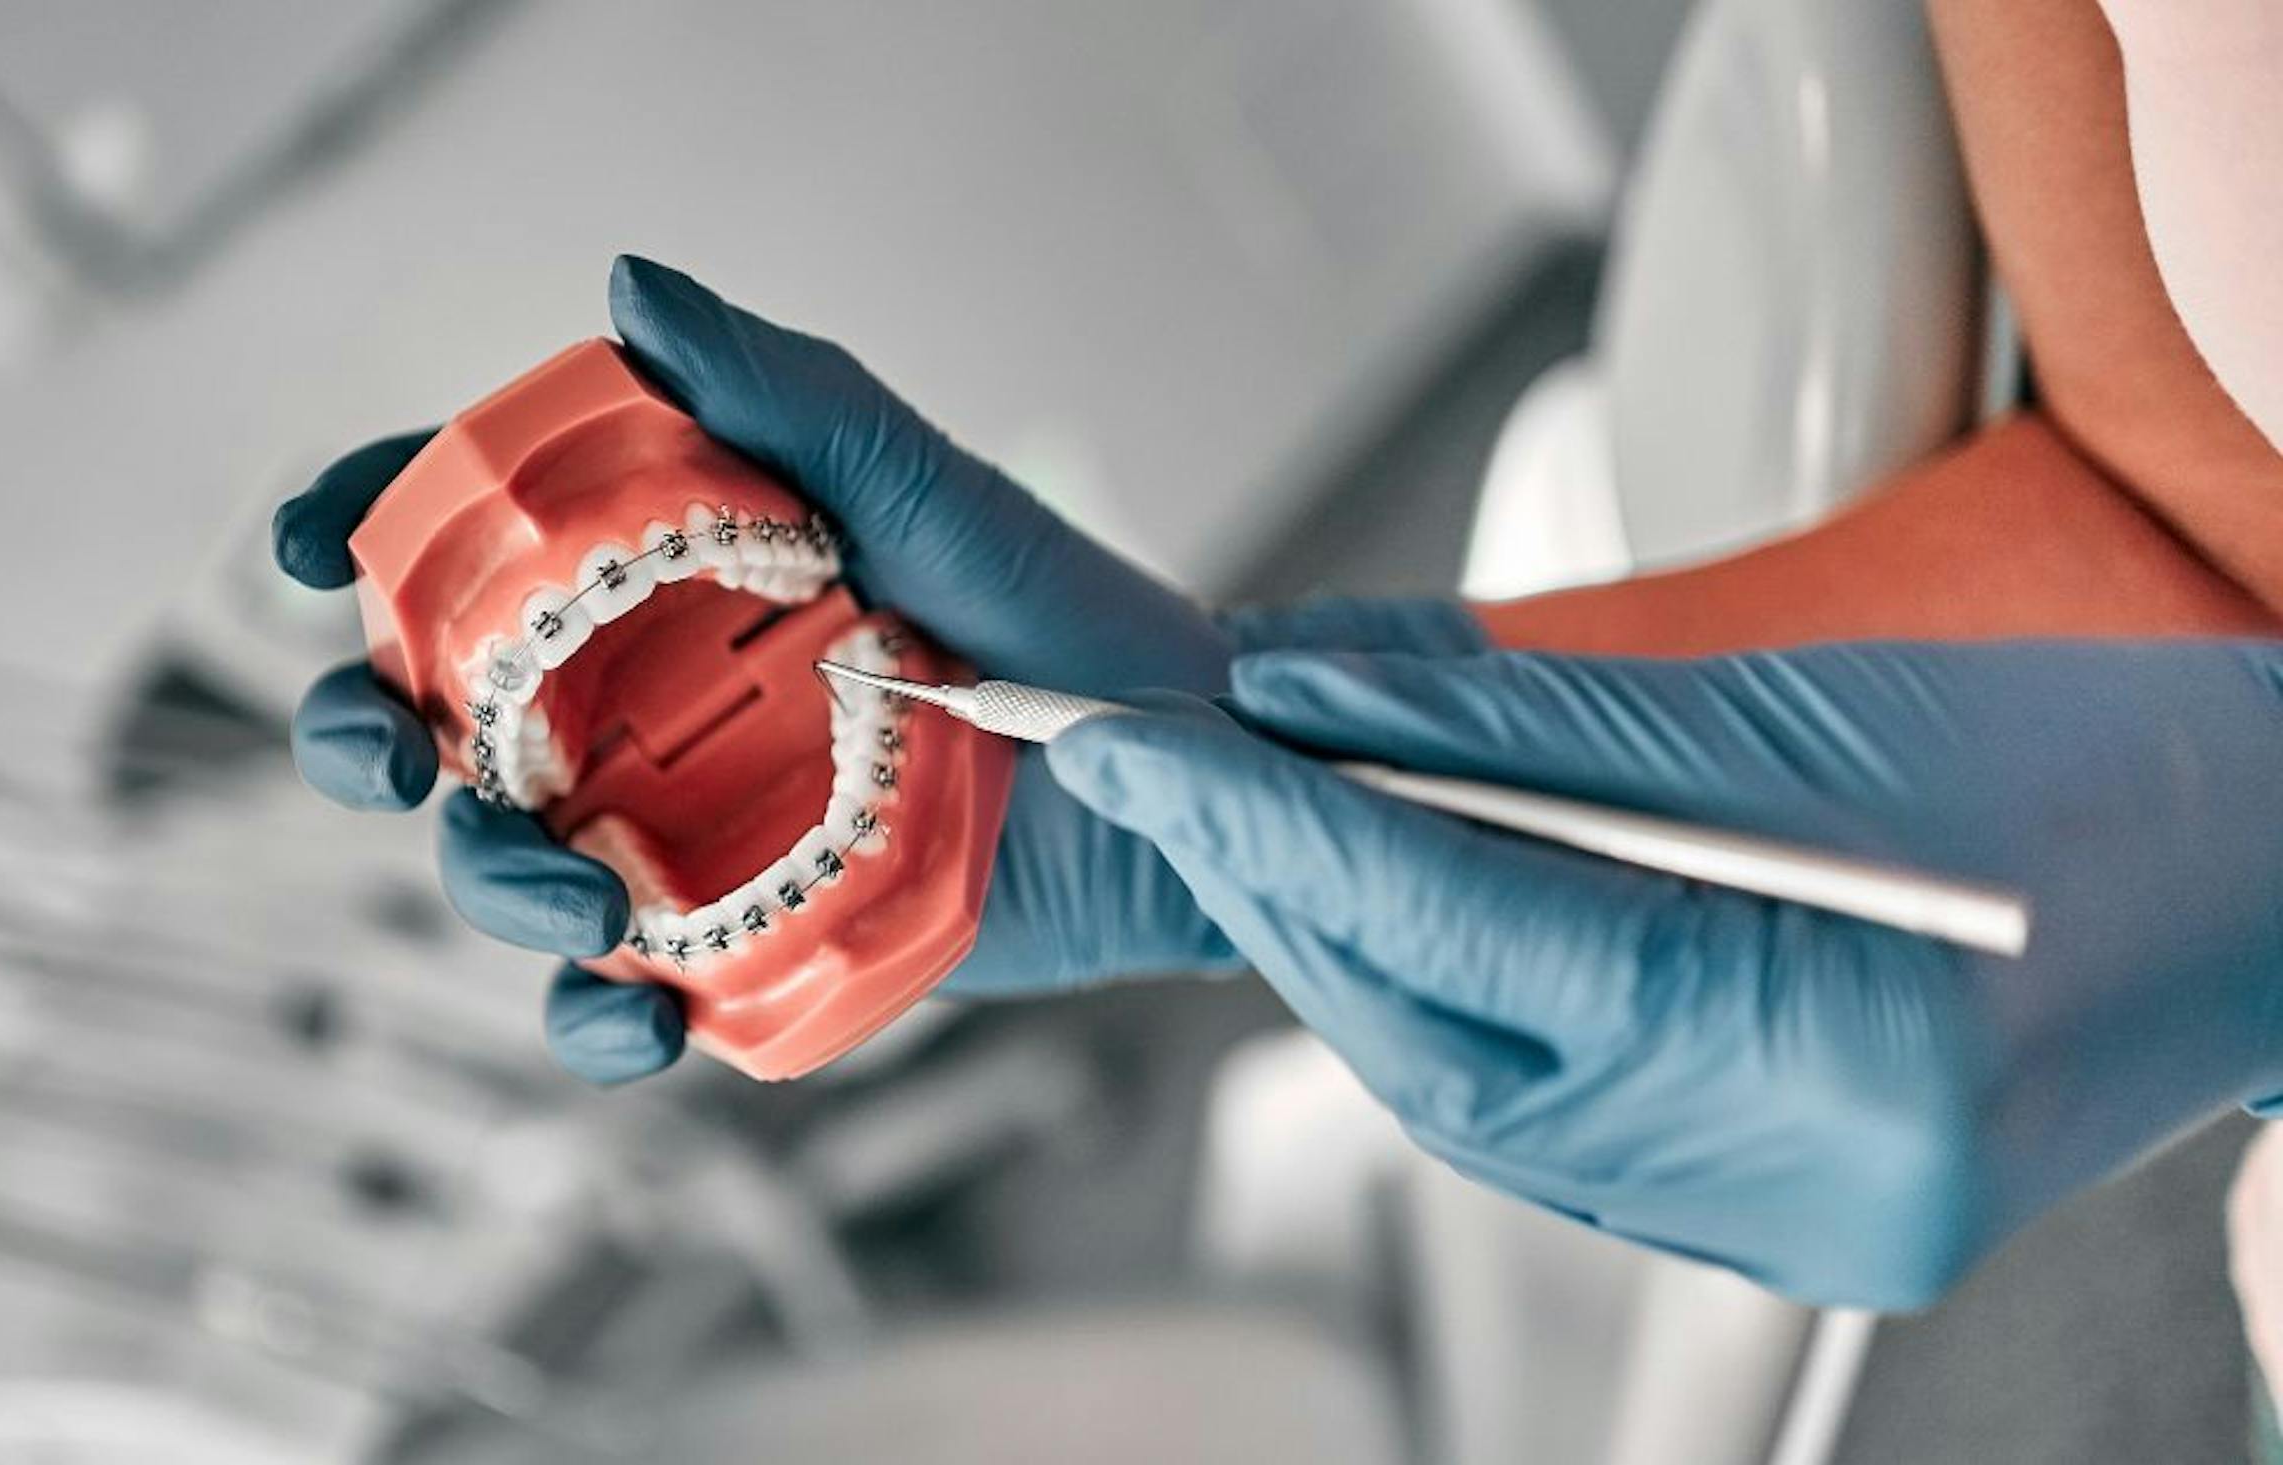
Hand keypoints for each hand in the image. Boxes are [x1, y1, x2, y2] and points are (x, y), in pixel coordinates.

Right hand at [275, 255, 1484, 1081]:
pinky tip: (642, 1017)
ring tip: (583, 902)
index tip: (308, 547)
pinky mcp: (737, 951)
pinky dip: (602, 1026)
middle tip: (393, 751)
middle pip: (434, 724)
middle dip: (364, 736)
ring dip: (494, 889)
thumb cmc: (1053, 610)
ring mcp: (676, 834)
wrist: (1173, 773)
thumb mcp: (919, 487)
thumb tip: (630, 288)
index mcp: (653, 579)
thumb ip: (781, 396)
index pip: (464, 545)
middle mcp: (637, 706)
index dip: (361, 536)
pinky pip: (622, 1006)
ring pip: (503, 872)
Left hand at [1046, 639, 2282, 1306]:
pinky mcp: (1774, 1228)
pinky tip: (1398, 912)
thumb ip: (1531, 716)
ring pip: (1471, 1099)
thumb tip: (1307, 695)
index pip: (1477, 933)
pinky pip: (1546, 1127)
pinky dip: (1452, 1008)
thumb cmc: (2104, 775)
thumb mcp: (1802, 707)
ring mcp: (1793, 1235)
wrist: (2272, 891)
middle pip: (1441, 1048)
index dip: (1280, 832)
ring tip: (1258, 821)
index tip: (1140, 751)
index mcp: (1845, 1054)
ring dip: (1349, 957)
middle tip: (1167, 773)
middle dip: (1283, 902)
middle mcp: (1811, 1188)